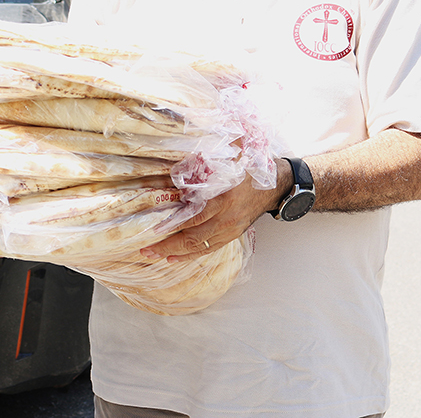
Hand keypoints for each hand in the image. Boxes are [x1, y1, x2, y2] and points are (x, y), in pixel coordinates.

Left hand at [139, 168, 284, 262]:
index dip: (174, 226)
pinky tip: (174, 258)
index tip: (155, 230)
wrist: (273, 187)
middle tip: (147, 249)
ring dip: (176, 253)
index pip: (195, 217)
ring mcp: (230, 230)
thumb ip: (205, 165)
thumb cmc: (247, 172)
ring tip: (154, 255)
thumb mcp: (228, 164)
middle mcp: (226, 219)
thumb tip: (178, 165)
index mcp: (223, 200)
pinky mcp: (232, 236)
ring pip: (200, 247)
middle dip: (168, 245)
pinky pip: (208, 249)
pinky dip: (190, 255)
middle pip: (194, 237)